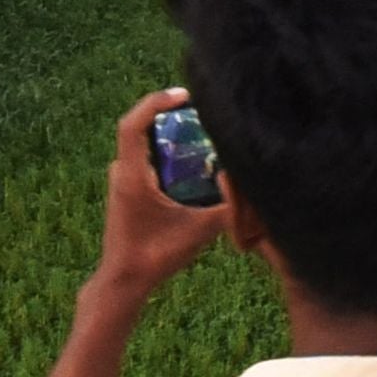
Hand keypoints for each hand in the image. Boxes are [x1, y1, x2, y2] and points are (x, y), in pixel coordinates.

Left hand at [90, 89, 231, 312]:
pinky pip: (146, 158)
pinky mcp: (127, 189)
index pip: (133, 124)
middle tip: (203, 110)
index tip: (184, 96)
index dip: (156, 102)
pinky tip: (191, 160)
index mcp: (132, 175)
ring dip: (169, 134)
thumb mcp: (198, 231)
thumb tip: (255, 187)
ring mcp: (121, 180)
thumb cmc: (156, 256)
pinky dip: (167, 151)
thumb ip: (227, 208)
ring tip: (201, 129)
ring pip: (144, 143)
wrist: (124, 281)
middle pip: (142, 127)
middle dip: (171, 114)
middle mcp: (121, 172)